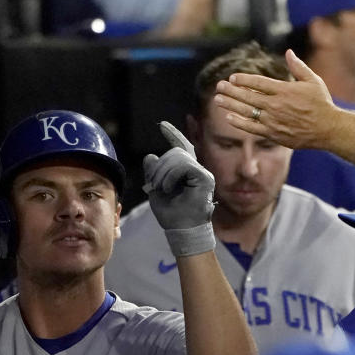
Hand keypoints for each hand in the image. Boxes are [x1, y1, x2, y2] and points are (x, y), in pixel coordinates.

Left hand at [143, 121, 215, 255]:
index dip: (172, 134)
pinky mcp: (205, 178)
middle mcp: (196, 170)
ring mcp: (202, 173)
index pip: (180, 147)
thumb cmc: (171, 215)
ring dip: (163, 172)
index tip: (162, 125)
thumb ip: (153, 174)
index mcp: (186, 172)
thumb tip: (150, 156)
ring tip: (160, 188)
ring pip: (178, 157)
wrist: (182, 230)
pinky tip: (167, 187)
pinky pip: (184, 165)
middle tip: (153, 184)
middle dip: (159, 166)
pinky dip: (171, 175)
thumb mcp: (155, 190)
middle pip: (175, 152)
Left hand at [214, 50, 354, 163]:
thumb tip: (288, 52)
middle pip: (248, 96)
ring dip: (230, 105)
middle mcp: (276, 105)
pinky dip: (239, 122)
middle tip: (219, 86)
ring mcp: (272, 120)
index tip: (232, 77)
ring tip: (218, 100)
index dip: (244, 80)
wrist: (328, 129)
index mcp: (284, 90)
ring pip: (246, 112)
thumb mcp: (312, 81)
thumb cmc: (321, 103)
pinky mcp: (272, 133)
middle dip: (231, 90)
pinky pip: (251, 128)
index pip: (258, 83)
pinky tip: (228, 117)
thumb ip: (298, 67)